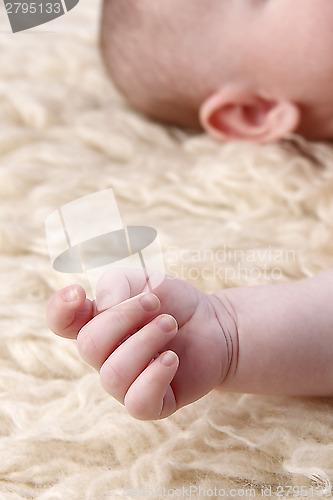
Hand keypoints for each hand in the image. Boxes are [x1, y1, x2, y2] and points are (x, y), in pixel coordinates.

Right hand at [47, 269, 237, 419]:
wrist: (215, 324)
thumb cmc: (175, 303)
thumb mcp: (146, 280)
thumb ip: (118, 285)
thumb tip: (103, 307)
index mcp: (98, 324)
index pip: (62, 323)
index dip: (60, 310)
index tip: (79, 293)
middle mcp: (105, 356)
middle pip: (89, 344)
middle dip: (124, 317)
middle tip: (156, 303)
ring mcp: (126, 383)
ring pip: (113, 374)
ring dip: (146, 341)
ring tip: (171, 325)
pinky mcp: (153, 403)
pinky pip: (137, 402)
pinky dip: (154, 377)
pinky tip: (171, 358)